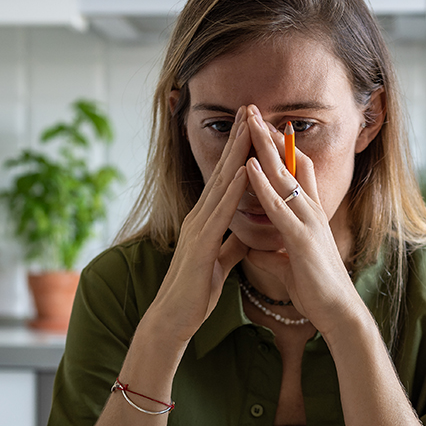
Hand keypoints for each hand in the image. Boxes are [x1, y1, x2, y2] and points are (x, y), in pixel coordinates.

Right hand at [144, 107, 251, 344]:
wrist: (174, 319)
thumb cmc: (195, 292)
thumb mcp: (220, 261)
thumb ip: (231, 244)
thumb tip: (244, 233)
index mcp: (205, 220)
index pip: (226, 179)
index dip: (238, 151)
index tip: (251, 125)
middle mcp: (200, 217)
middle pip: (222, 171)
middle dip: (237, 138)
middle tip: (250, 106)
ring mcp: (198, 229)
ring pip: (221, 184)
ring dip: (236, 153)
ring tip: (249, 125)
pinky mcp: (201, 245)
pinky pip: (221, 213)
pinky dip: (235, 190)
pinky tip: (246, 171)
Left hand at [240, 106, 363, 334]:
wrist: (338, 314)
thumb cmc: (317, 292)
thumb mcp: (291, 267)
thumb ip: (275, 254)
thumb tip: (257, 251)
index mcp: (310, 217)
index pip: (296, 174)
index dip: (281, 150)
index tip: (264, 130)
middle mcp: (312, 212)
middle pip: (290, 164)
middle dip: (271, 137)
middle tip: (253, 111)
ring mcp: (309, 223)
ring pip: (284, 177)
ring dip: (265, 149)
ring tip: (249, 123)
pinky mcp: (302, 239)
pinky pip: (278, 206)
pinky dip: (262, 184)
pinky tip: (248, 165)